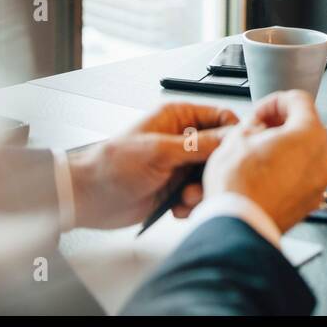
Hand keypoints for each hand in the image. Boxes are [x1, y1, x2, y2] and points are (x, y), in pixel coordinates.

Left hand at [67, 103, 237, 228]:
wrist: (90, 196)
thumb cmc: (112, 164)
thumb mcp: (159, 151)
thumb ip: (197, 145)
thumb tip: (230, 138)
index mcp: (178, 118)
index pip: (221, 117)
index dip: (233, 134)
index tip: (236, 153)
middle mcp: (182, 139)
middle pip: (220, 150)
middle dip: (216, 170)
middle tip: (204, 182)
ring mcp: (179, 164)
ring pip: (211, 176)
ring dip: (202, 190)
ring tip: (184, 198)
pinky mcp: (176, 188)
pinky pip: (198, 195)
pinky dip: (191, 205)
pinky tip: (176, 208)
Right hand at [201, 90, 326, 233]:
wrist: (238, 225)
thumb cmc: (238, 186)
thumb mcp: (237, 138)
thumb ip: (254, 124)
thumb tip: (257, 127)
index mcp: (310, 135)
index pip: (299, 100)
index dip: (274, 101)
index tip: (260, 111)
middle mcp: (323, 159)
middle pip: (306, 127)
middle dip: (280, 125)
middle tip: (257, 130)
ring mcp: (319, 184)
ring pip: (305, 153)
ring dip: (284, 147)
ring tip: (257, 153)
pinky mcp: (310, 202)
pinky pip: (302, 176)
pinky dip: (287, 170)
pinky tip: (263, 173)